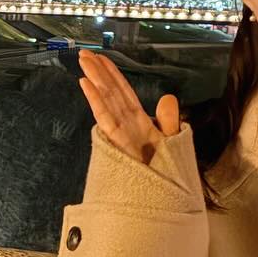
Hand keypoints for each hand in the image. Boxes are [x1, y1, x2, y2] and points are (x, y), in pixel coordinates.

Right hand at [77, 48, 182, 166]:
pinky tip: (86, 83)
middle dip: (99, 72)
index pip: (124, 93)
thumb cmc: (165, 177)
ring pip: (106, 99)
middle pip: (111, 92)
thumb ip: (169, 121)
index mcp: (139, 124)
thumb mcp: (173, 144)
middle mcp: (127, 125)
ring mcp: (120, 133)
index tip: (102, 59)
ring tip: (83, 61)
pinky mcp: (116, 142)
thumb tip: (167, 97)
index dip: (114, 75)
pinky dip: (95, 100)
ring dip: (95, 78)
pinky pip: (105, 117)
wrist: (160, 202)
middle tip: (84, 53)